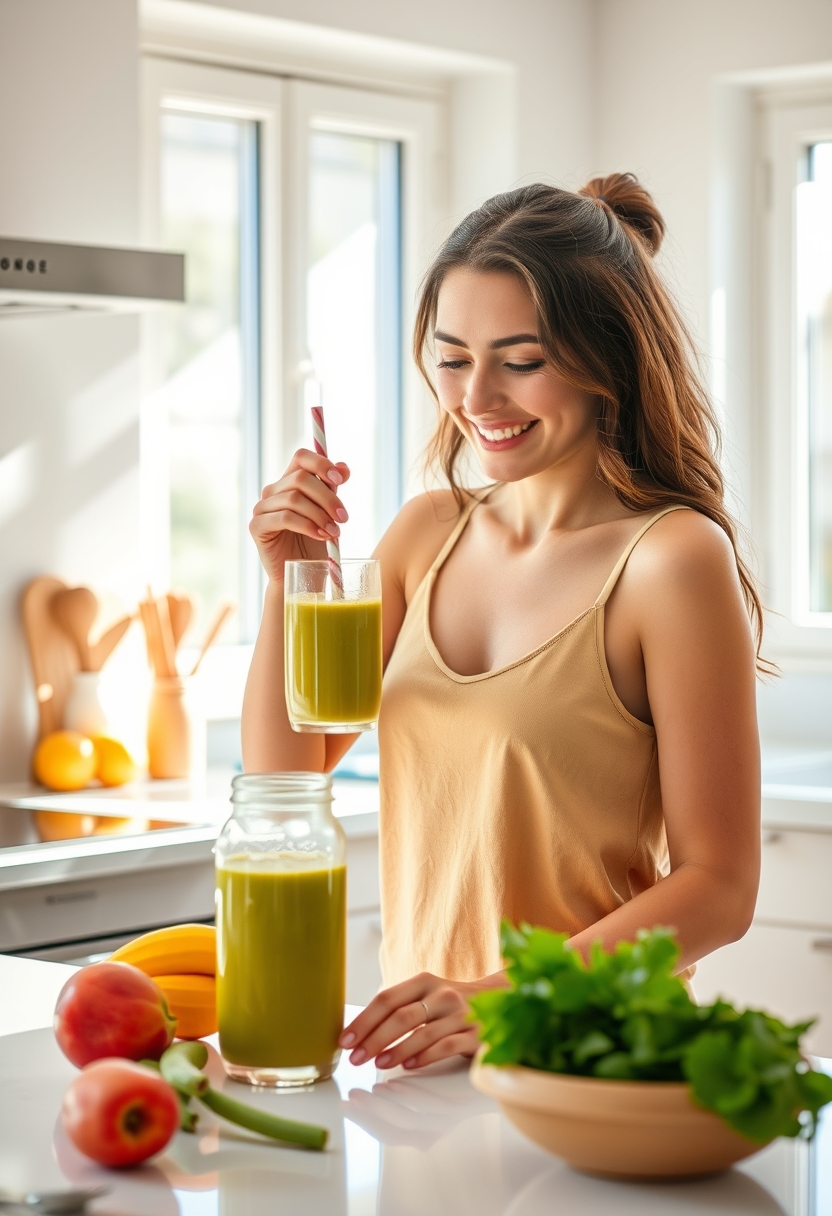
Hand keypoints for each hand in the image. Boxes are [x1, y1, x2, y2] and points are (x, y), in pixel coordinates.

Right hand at [249, 449, 350, 582]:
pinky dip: (307, 525)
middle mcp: (273, 491)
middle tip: (343, 517)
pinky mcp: (257, 526)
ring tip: (334, 532)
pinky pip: (284, 518)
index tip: (340, 480)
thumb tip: (344, 467)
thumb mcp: (328, 513)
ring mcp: (262, 508)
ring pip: (294, 499)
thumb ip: (332, 489)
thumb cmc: (315, 544)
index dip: (321, 463)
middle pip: (301, 479)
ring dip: (320, 515)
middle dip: (327, 498)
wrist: (302, 575)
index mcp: (290, 482)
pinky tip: (321, 536)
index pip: (301, 458)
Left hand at [339, 972, 483, 1071]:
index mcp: (424, 981)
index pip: (387, 999)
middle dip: (373, 1039)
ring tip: (378, 1064)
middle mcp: (442, 994)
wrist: (500, 1001)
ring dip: (396, 1051)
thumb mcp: (426, 996)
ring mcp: (461, 1013)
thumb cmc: (450, 1006)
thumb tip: (359, 1033)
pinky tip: (409, 1066)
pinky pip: (447, 1046)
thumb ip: (399, 1008)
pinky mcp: (476, 1034)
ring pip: (422, 1033)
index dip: (363, 1020)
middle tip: (355, 1058)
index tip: (345, 1040)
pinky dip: (425, 1057)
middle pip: (401, 1016)